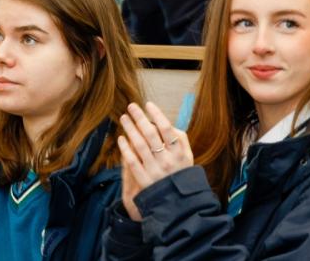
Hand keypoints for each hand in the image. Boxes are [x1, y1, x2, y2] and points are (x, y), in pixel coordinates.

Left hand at [117, 102, 193, 216]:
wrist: (178, 204)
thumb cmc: (181, 174)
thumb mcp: (188, 157)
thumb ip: (181, 139)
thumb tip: (166, 123)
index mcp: (179, 153)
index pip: (166, 128)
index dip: (157, 114)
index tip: (148, 104)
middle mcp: (167, 161)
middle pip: (150, 134)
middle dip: (139, 117)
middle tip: (131, 106)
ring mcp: (155, 171)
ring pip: (139, 145)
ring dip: (130, 129)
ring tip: (124, 118)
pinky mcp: (144, 180)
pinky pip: (132, 161)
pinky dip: (125, 148)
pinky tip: (121, 138)